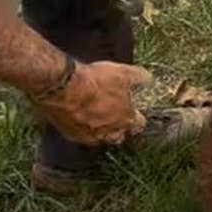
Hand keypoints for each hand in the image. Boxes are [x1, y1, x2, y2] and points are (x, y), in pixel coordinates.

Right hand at [31, 61, 151, 145]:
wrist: (64, 87)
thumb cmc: (95, 82)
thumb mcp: (123, 73)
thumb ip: (138, 77)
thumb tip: (148, 79)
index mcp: (126, 119)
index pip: (138, 124)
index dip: (138, 118)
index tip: (136, 113)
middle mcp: (110, 132)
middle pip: (119, 136)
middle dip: (119, 128)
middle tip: (115, 118)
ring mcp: (90, 136)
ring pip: (100, 139)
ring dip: (100, 131)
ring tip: (97, 120)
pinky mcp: (72, 135)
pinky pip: (80, 136)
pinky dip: (81, 129)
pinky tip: (79, 120)